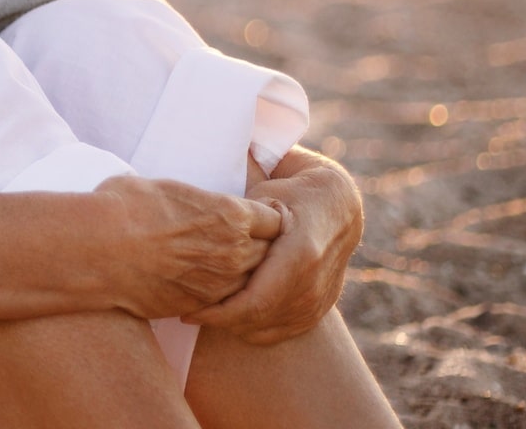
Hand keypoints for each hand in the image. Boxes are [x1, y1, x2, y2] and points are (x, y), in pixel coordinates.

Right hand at [95, 174, 283, 321]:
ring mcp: (218, 284)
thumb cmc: (126, 206)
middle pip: (270, 255)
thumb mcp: (168, 188)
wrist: (99, 249)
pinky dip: (219, 296)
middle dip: (262, 249)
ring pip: (251, 283)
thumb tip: (188, 199)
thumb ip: (196, 200)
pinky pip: (224, 303)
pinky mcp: (199, 306)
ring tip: (222, 266)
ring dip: (244, 276)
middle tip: (243, 244)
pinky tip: (201, 285)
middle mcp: (234, 252)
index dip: (267, 219)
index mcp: (231, 214)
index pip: (275, 220)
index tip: (256, 219)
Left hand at [185, 148, 362, 344]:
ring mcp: (319, 301)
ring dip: (234, 326)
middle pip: (258, 320)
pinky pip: (282, 333)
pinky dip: (254, 329)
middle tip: (189, 311)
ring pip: (268, 330)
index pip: (254, 301)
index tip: (188, 308)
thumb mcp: (264, 197)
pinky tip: (232, 316)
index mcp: (300, 255)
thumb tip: (200, 237)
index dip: (218, 312)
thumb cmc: (291, 194)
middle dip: (220, 321)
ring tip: (207, 312)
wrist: (337, 206)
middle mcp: (313, 284)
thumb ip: (239, 222)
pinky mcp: (319, 310)